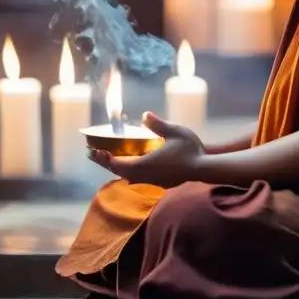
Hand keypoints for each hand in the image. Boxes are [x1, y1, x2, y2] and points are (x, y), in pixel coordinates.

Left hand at [88, 112, 205, 188]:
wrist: (205, 169)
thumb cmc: (190, 150)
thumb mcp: (174, 132)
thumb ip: (158, 124)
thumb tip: (145, 115)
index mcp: (144, 164)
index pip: (116, 163)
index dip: (103, 158)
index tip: (93, 151)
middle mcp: (145, 176)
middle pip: (119, 172)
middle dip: (106, 162)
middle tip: (96, 154)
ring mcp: (153, 181)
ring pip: (130, 177)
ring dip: (119, 168)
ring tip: (112, 159)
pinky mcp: (161, 184)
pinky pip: (140, 179)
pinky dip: (131, 171)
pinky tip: (135, 165)